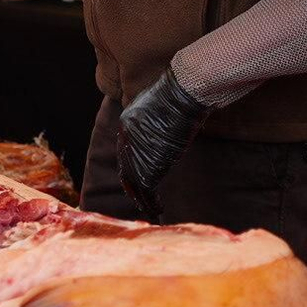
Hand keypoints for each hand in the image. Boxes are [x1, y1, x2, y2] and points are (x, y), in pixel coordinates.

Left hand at [116, 67, 209, 219]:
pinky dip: (151, 203)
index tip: (137, 179)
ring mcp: (135, 154)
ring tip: (151, 210)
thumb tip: (164, 125)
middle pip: (126, 170)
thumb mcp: (159, 105)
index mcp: (126, 124)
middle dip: (133, 187)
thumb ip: (155, 119)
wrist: (180, 96)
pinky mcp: (148, 166)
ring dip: (142, 200)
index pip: (125, 152)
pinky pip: (146, 190)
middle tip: (140, 200)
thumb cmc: (178, 95)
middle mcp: (126, 140)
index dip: (131, 167)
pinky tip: (159, 209)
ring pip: (134, 184)